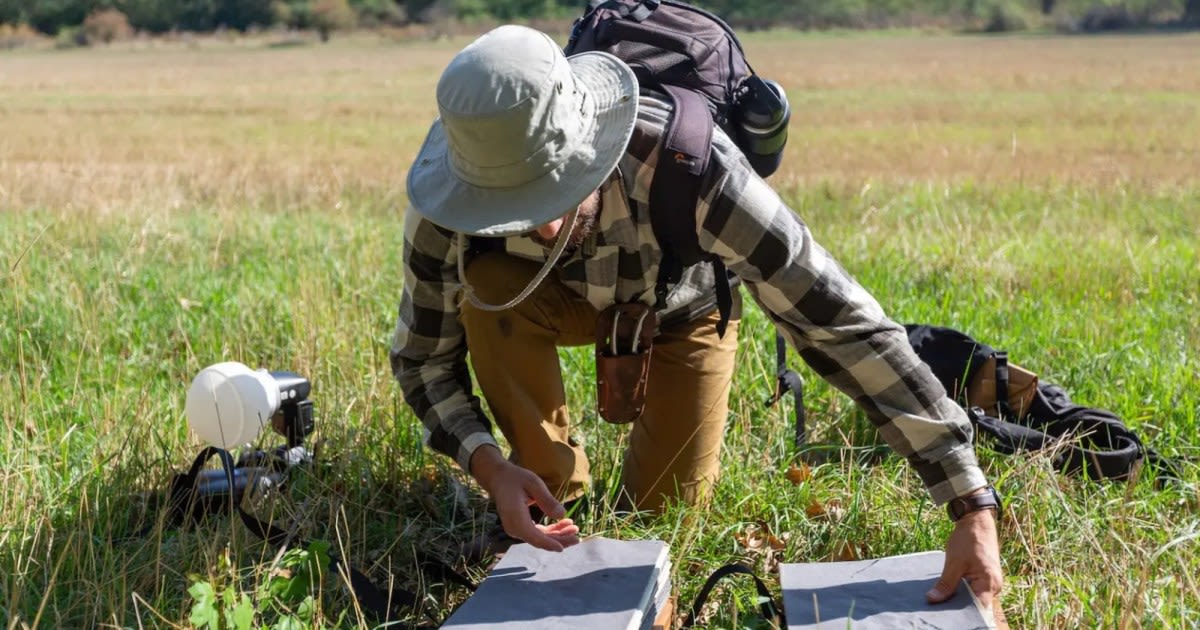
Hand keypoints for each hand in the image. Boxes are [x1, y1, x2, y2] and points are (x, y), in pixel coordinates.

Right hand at [469, 445, 580, 551]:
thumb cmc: (516, 478)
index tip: (563, 548)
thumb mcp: (534, 484)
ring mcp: (515, 529)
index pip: (534, 537)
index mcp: (515, 518)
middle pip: (539, 540)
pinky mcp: (520, 527)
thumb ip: (547, 500)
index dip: (549, 544)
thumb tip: (562, 514)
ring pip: (539, 538)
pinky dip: (550, 530)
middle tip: (577, 536)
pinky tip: (564, 524)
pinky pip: (536, 533)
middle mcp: (514, 527)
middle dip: (559, 540)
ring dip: (557, 534)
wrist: (499, 478)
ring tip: (574, 528)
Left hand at [927, 507, 1006, 628]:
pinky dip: (961, 590)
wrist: (976, 520)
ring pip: (973, 597)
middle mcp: (994, 586)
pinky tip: (947, 592)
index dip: (962, 614)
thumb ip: (945, 584)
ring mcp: (990, 582)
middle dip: (957, 607)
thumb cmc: (968, 539)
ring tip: (941, 601)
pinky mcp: (984, 577)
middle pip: (975, 605)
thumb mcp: (954, 562)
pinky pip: (972, 589)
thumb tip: (933, 600)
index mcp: (990, 583)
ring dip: (958, 598)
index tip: (946, 615)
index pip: (978, 609)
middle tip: (938, 608)